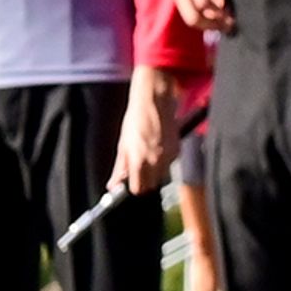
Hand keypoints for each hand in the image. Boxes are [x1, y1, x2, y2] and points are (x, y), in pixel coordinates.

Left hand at [108, 67, 178, 200]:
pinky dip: (163, 161)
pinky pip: (169, 165)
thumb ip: (119, 167)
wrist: (154, 101)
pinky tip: (156, 147)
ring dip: (154, 172)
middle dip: (144, 181)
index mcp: (139, 161)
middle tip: (137, 169)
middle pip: (151, 186)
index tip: (130, 182)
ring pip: (161, 176)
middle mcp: (156, 162)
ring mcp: (169, 157)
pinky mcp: (177, 151)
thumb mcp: (123, 144)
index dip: (133, 186)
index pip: (138, 189)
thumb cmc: (136, 119)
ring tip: (147, 154)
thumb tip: (113, 184)